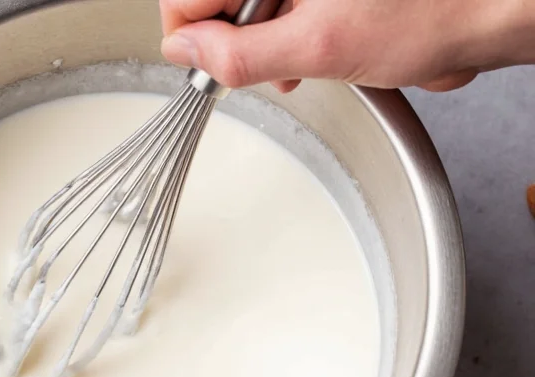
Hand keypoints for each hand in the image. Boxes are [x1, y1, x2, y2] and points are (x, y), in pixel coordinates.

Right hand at [160, 0, 534, 91]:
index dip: (188, 33)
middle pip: (219, 0)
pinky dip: (290, 34)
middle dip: (234, 42)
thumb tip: (190, 52)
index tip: (203, 65)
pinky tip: (317, 50)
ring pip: (250, 8)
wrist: (489, 10)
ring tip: (303, 63)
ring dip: (265, 43)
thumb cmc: (427, 13)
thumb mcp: (319, 47)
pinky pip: (280, 9)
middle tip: (266, 68)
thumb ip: (242, 53)